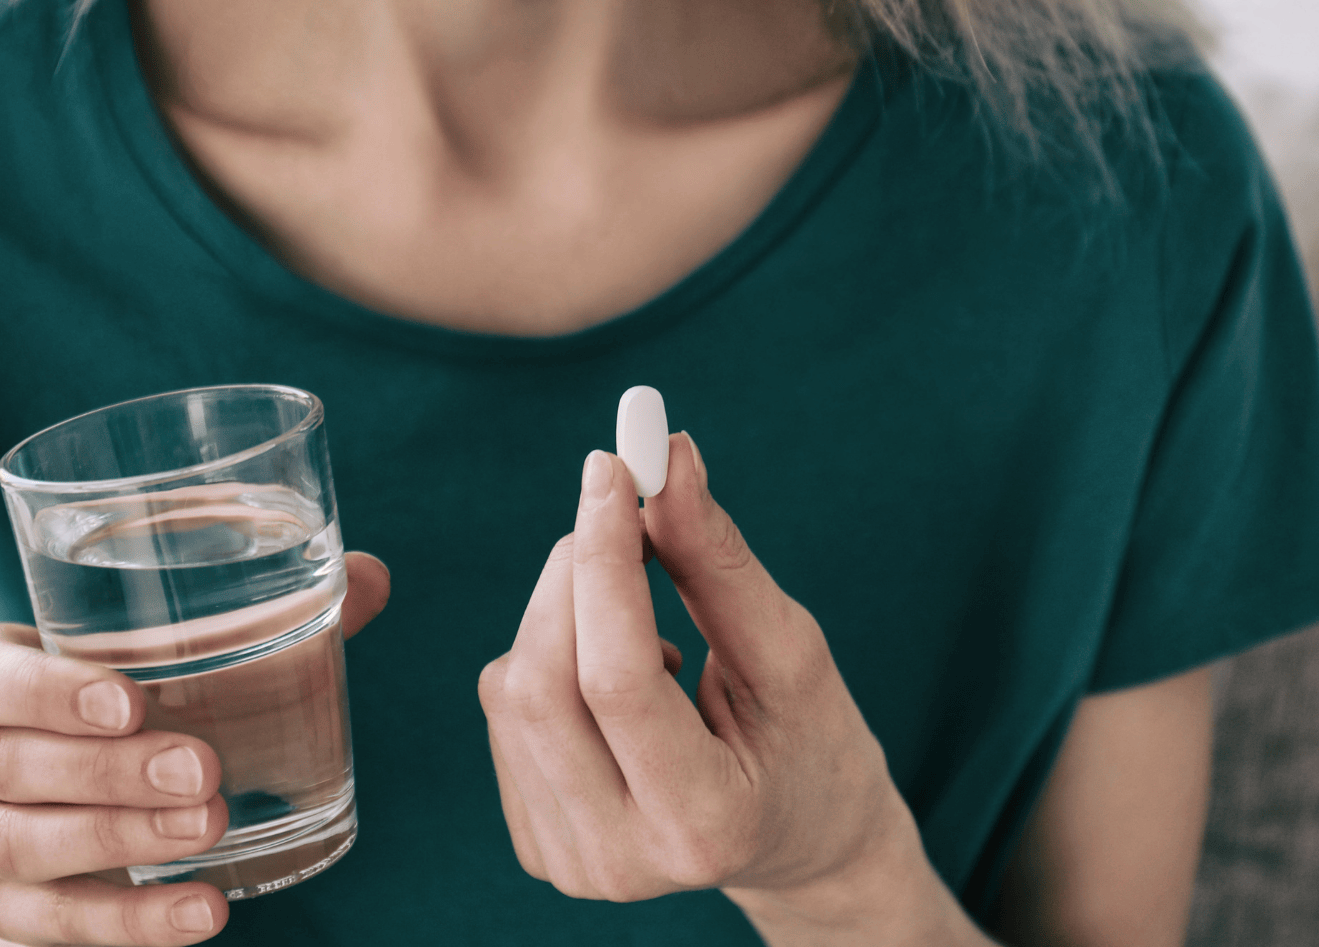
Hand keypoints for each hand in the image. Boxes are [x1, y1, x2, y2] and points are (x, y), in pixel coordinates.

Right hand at [0, 551, 390, 945]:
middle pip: (7, 770)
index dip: (47, 690)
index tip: (133, 698)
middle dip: (108, 774)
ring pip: (22, 851)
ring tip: (210, 831)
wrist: (48, 787)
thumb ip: (259, 611)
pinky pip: (52, 926)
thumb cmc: (116, 692)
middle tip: (205, 770)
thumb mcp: (159, 648)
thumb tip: (372, 576)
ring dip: (119, 844)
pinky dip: (131, 925)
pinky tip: (204, 914)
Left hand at [477, 435, 918, 921]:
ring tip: (644, 624)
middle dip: (574, 572)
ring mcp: (570, 862)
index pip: (616, 679)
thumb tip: (668, 455)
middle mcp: (620, 861)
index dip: (606, 562)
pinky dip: (550, 657)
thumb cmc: (813, 742)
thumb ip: (717, 562)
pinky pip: (505, 713)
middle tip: (622, 509)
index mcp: (702, 823)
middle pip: (543, 683)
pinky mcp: (539, 845)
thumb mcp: (790, 653)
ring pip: (512, 691)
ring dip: (562, 611)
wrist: (800, 843)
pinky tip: (614, 682)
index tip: (612, 467)